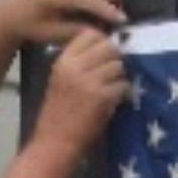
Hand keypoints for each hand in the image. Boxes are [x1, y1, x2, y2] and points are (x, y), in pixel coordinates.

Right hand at [33, 27, 127, 159]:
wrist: (55, 143)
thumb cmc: (57, 114)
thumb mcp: (60, 80)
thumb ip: (78, 63)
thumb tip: (104, 47)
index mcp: (64, 61)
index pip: (90, 34)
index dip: (102, 41)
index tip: (105, 53)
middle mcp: (76, 67)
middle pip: (108, 46)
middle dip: (114, 58)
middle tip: (113, 72)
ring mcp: (90, 81)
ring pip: (118, 65)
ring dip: (120, 76)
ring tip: (113, 87)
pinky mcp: (102, 97)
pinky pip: (123, 84)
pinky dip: (122, 92)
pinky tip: (115, 100)